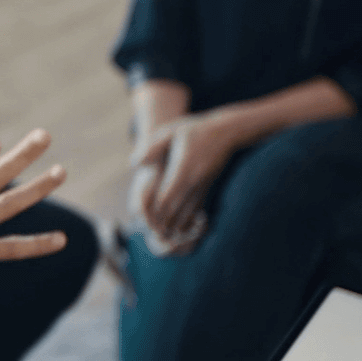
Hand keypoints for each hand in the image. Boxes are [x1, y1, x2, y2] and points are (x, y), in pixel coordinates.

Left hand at [129, 112, 238, 242]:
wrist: (227, 132)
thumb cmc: (196, 129)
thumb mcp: (171, 132)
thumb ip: (152, 148)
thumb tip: (134, 164)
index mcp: (182, 170)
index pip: (165, 199)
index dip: (154, 212)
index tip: (143, 216)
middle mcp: (194, 182)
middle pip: (176, 212)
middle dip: (163, 224)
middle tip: (150, 230)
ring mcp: (203, 186)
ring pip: (188, 214)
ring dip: (175, 225)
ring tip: (162, 233)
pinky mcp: (208, 187)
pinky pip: (197, 209)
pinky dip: (187, 219)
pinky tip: (179, 225)